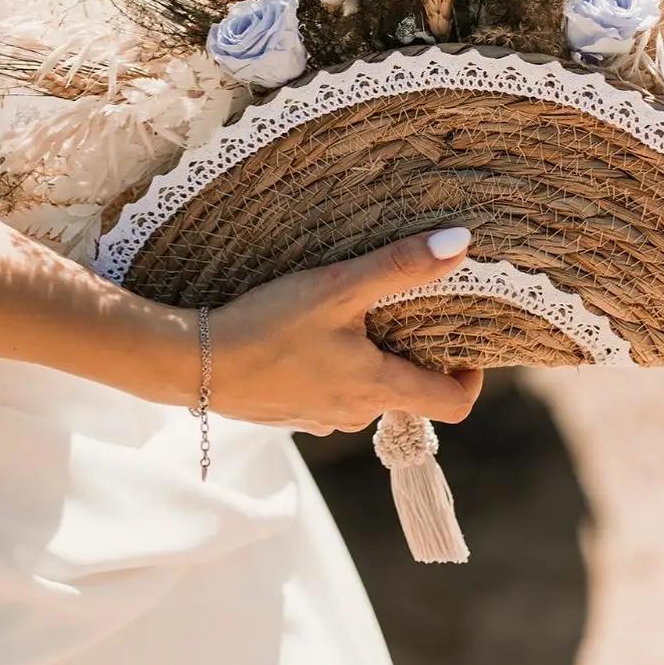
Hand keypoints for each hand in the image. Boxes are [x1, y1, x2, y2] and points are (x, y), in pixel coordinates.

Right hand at [209, 228, 482, 434]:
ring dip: (367, 364)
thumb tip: (462, 245)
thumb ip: (401, 266)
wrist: (194, 363)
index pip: (451, 404)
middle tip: (402, 316)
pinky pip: (327, 395)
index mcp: (377, 387)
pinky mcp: (289, 415)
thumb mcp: (338, 287)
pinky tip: (303, 340)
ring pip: (364, 394)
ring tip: (348, 323)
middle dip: (411, 359)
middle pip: (407, 395)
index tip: (463, 349)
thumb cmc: (267, 325)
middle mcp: (354, 413)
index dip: (469, 379)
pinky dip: (330, 372)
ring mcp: (319, 419)